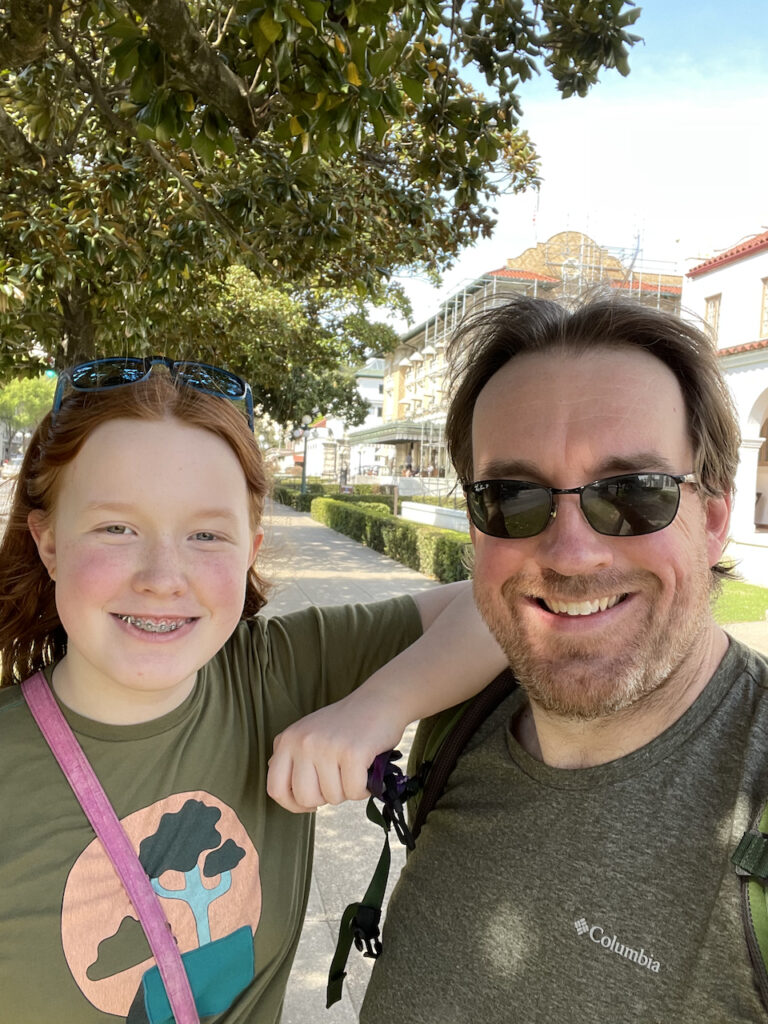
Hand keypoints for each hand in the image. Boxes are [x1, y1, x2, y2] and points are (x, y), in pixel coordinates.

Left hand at [266, 691, 405, 813]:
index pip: (275, 788)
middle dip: (325, 798)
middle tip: (338, 780)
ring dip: (347, 791)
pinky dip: (364, 789)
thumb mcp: (308, 733)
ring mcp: (327, 747)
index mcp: (288, 740)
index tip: (310, 802)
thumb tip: (278, 788)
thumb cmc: (346, 724)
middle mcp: (303, 742)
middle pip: (305, 797)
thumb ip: (291, 758)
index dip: (293, 804)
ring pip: (332, 798)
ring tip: (354, 770)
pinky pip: (354, 792)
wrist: (379, 701)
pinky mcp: (352, 753)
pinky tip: (366, 771)